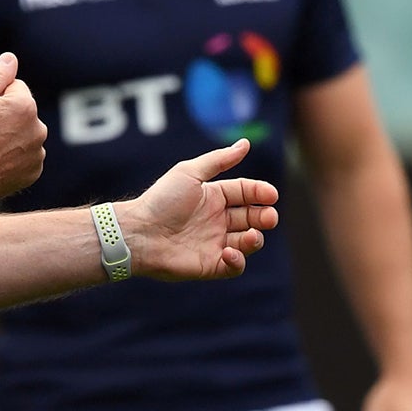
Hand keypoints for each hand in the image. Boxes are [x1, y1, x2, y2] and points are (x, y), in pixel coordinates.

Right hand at [0, 53, 46, 202]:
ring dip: (11, 138)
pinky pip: (26, 158)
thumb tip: (11, 58)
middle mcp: (38, 129)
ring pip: (24, 135)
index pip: (15, 88)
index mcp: (26, 105)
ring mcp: (38, 153)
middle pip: (22, 113)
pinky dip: (14, 159)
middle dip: (6, 117)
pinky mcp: (34, 173)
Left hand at [119, 140, 279, 280]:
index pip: (246, 192)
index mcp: (214, 197)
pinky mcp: (210, 265)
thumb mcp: (189, 173)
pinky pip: (234, 266)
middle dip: (264, 217)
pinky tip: (229, 251)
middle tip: (269, 217)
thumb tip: (246, 143)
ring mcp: (215, 243)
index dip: (260, 193)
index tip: (272, 195)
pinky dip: (238, 260)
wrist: (139, 233)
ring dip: (255, 239)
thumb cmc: (162, 201)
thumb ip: (219, 160)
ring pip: (248, 242)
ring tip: (251, 235)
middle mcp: (217, 220)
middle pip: (252, 217)